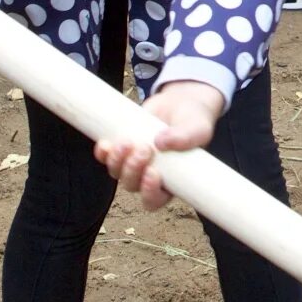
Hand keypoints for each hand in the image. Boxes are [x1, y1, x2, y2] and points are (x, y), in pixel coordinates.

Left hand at [96, 80, 226, 210]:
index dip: (149, 193)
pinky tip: (105, 144)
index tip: (153, 172)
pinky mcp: (123, 147)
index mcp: (170, 181)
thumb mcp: (198, 128)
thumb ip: (186, 136)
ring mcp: (133, 161)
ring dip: (117, 161)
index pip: (155, 200)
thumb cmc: (193, 121)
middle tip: (144, 148)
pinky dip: (103, 153)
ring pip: (117, 173)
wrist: (181, 101)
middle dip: (133, 170)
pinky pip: (106, 157)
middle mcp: (149, 175)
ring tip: (127, 141)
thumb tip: (161, 142)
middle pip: (132, 185)